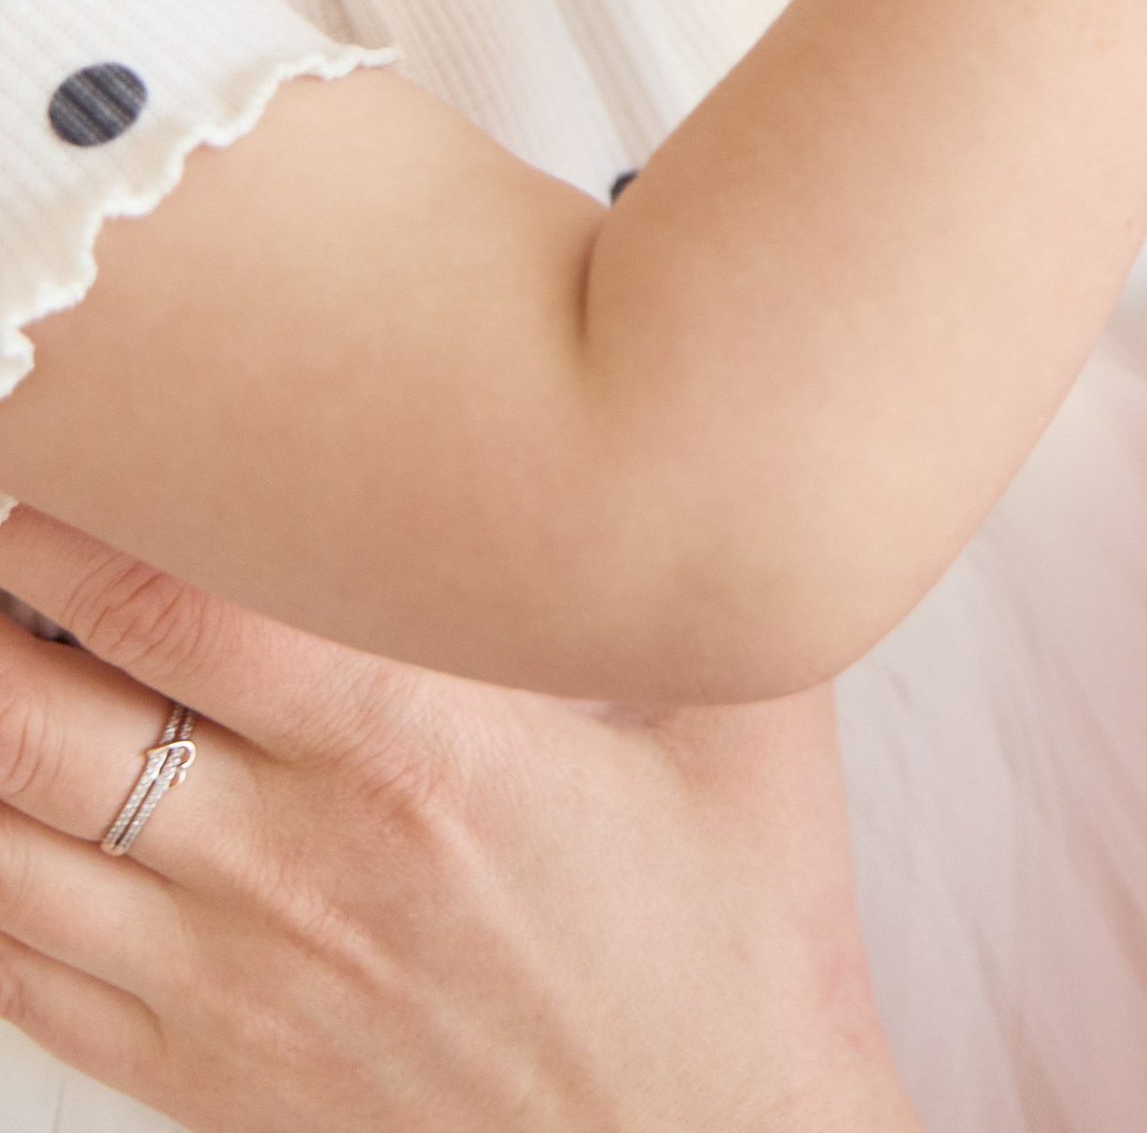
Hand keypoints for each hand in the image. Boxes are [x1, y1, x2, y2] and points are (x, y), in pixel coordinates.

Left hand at [0, 511, 910, 1131]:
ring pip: (3, 845)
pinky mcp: (201, 1075)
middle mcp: (297, 868)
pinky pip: (18, 975)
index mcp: (418, 753)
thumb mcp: (741, 714)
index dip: (68, 517)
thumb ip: (671, 569)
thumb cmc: (739, 940)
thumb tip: (680, 412)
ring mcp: (230, 986)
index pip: (174, 609)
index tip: (50, 434)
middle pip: (42, 722)